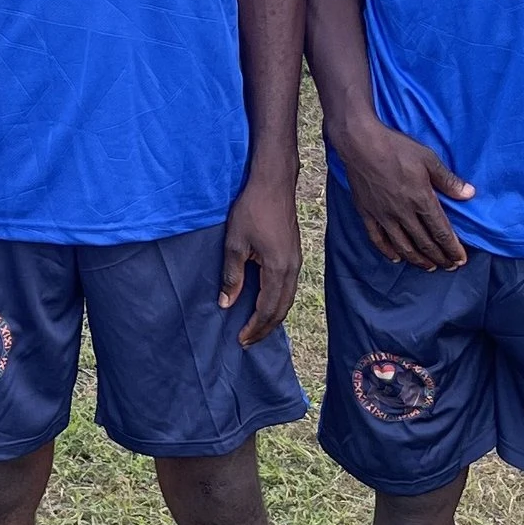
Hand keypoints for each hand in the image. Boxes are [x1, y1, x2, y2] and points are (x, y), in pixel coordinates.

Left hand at [219, 171, 300, 344]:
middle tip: (247, 341)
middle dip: (264, 328)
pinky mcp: (295, 254)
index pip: (267, 309)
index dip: (254, 327)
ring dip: (273, 317)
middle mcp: (292, 269)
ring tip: (256, 328)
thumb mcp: (234, 243)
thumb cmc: (252, 209)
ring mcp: (296, 261)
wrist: (274, 183)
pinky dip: (278, 302)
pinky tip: (266, 303)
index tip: (241, 340)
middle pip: (281, 309)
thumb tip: (226, 304)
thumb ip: (231, 276)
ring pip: (287, 299)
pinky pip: (289, 287)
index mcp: (278, 269)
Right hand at [334, 115, 469, 268]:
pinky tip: (396, 258)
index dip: (452, 248)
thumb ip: (448, 180)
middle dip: (440, 257)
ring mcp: (383, 215)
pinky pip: (378, 239)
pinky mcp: (367, 214)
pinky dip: (388, 251)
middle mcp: (403, 213)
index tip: (461, 260)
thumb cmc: (397, 148)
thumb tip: (469, 194)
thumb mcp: (428, 159)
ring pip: (403, 246)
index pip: (441, 232)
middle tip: (450, 266)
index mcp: (421, 200)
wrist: (361, 144)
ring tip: (429, 267)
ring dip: (418, 260)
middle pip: (425, 243)